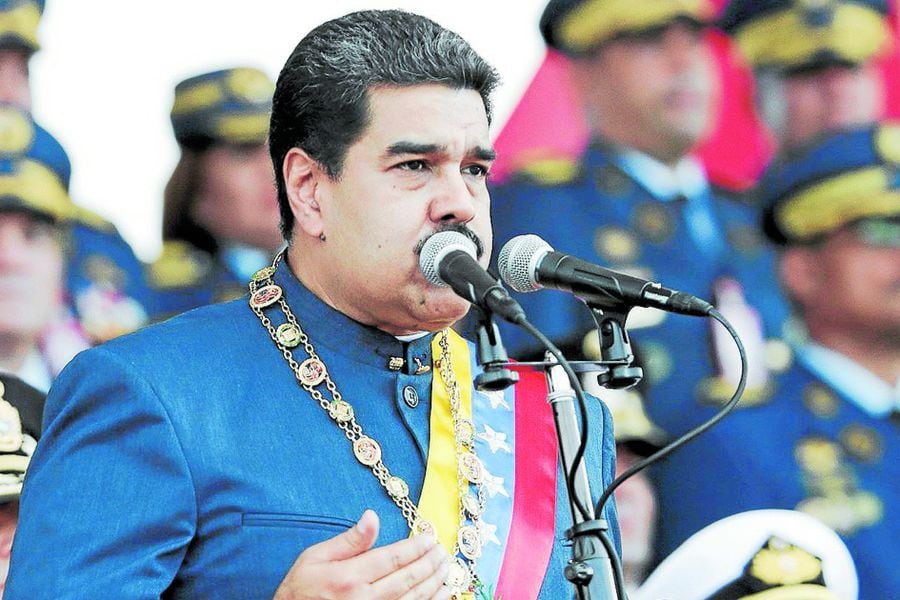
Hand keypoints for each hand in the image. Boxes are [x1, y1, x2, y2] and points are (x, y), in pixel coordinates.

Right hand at [273, 510, 450, 599]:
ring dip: (434, 583)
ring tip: (446, 569)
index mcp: (351, 577)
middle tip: (442, 551)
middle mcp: (366, 599)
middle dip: (429, 563)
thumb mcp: (316, 558)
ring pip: (414, 599)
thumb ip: (349, 541)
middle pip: (408, 578)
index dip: (415, 547)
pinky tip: (440, 594)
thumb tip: (372, 517)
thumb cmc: (301, 589)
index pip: (393, 558)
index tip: (429, 538)